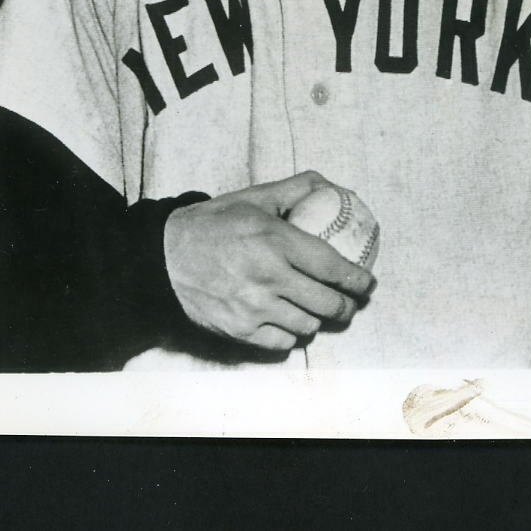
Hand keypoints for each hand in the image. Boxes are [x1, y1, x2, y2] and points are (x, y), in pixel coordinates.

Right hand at [163, 170, 374, 352]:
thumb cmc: (215, 223)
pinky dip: (292, 334)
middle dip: (347, 306)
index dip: (357, 280)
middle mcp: (268, 278)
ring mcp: (253, 308)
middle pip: (326, 303)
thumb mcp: (256, 197)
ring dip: (319, 320)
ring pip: (307, 325)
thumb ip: (298, 188)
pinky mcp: (238, 331)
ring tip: (319, 311)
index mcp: (276, 242)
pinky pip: (281, 342)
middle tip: (350, 302)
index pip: (331, 267)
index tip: (367, 283)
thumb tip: (333, 187)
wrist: (163, 258)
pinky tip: (292, 322)